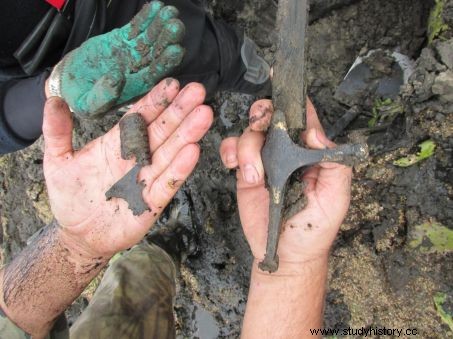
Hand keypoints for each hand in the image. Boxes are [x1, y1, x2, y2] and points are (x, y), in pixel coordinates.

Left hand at [43, 79, 212, 258]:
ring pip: (170, 153)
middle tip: (198, 91)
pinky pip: (168, 184)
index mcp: (117, 144)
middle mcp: (137, 158)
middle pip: (162, 130)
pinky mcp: (152, 202)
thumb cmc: (70, 197)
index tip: (172, 84)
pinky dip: (180, 169)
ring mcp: (146, 179)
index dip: (155, 101)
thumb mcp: (57, 161)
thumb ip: (57, 131)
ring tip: (204, 115)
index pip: (140, 117)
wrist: (79, 234)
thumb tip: (53, 99)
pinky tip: (193, 151)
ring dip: (187, 134)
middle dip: (179, 111)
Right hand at [50, 1, 184, 117]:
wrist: (70, 81)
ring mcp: (132, 53)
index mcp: (134, 88)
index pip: (155, 75)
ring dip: (160, 25)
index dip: (166, 63)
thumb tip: (116, 79)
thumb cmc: (80, 97)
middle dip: (167, 40)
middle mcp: (138, 70)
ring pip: (149, 38)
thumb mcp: (87, 104)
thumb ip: (102, 96)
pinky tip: (155, 7)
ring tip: (169, 12)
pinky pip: (136, 28)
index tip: (176, 50)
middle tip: (176, 26)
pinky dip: (145, 17)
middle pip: (156, 54)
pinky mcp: (123, 40)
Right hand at [220, 99, 351, 269]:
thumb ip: (334, 166)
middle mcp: (286, 152)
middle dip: (263, 113)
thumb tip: (315, 133)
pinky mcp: (245, 173)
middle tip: (261, 123)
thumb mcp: (336, 199)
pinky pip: (232, 150)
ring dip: (248, 148)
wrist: (284, 254)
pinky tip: (237, 169)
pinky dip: (231, 153)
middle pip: (271, 116)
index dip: (295, 98)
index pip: (304, 118)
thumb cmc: (313, 229)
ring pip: (249, 132)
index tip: (282, 77)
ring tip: (255, 176)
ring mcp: (265, 161)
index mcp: (310, 153)